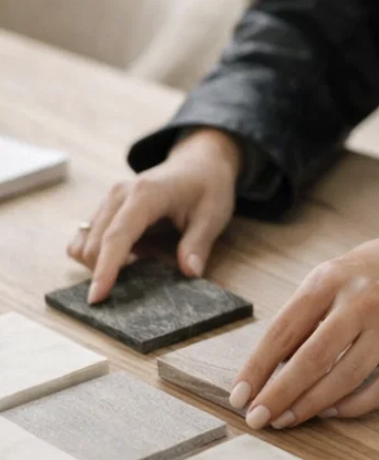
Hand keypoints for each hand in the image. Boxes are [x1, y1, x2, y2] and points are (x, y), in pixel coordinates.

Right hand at [67, 129, 241, 303]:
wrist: (199, 163)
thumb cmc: (207, 187)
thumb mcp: (212, 216)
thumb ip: (198, 244)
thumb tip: (190, 272)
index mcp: (145, 195)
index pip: (117, 236)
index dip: (105, 269)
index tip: (97, 297)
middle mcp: (118, 195)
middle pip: (93, 243)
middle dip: (103, 271)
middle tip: (140, 280)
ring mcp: (109, 200)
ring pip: (84, 241)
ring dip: (99, 263)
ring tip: (136, 264)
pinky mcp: (106, 207)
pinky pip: (86, 236)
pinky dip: (98, 253)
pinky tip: (128, 256)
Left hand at [231, 208, 378, 429]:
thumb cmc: (365, 277)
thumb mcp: (327, 279)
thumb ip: (301, 319)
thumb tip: (265, 372)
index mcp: (329, 280)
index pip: (284, 330)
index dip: (258, 367)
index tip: (239, 396)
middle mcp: (361, 301)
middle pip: (312, 358)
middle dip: (280, 394)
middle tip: (257, 418)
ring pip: (345, 377)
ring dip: (310, 406)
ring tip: (286, 419)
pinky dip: (352, 406)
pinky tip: (330, 412)